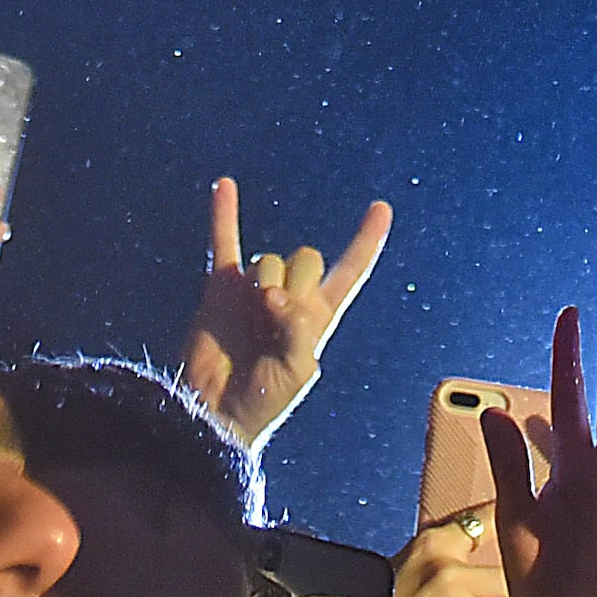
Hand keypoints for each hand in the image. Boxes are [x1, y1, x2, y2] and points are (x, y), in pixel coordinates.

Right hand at [180, 179, 392, 449]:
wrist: (215, 412)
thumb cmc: (262, 401)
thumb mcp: (296, 372)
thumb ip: (296, 329)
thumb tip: (272, 295)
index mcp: (317, 316)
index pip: (349, 270)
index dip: (366, 240)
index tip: (382, 208)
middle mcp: (289, 296)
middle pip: (306, 257)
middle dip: (297, 282)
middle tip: (276, 316)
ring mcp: (254, 288)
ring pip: (270, 259)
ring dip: (264, 283)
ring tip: (252, 317)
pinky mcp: (221, 287)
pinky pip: (224, 242)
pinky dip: (225, 213)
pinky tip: (225, 184)